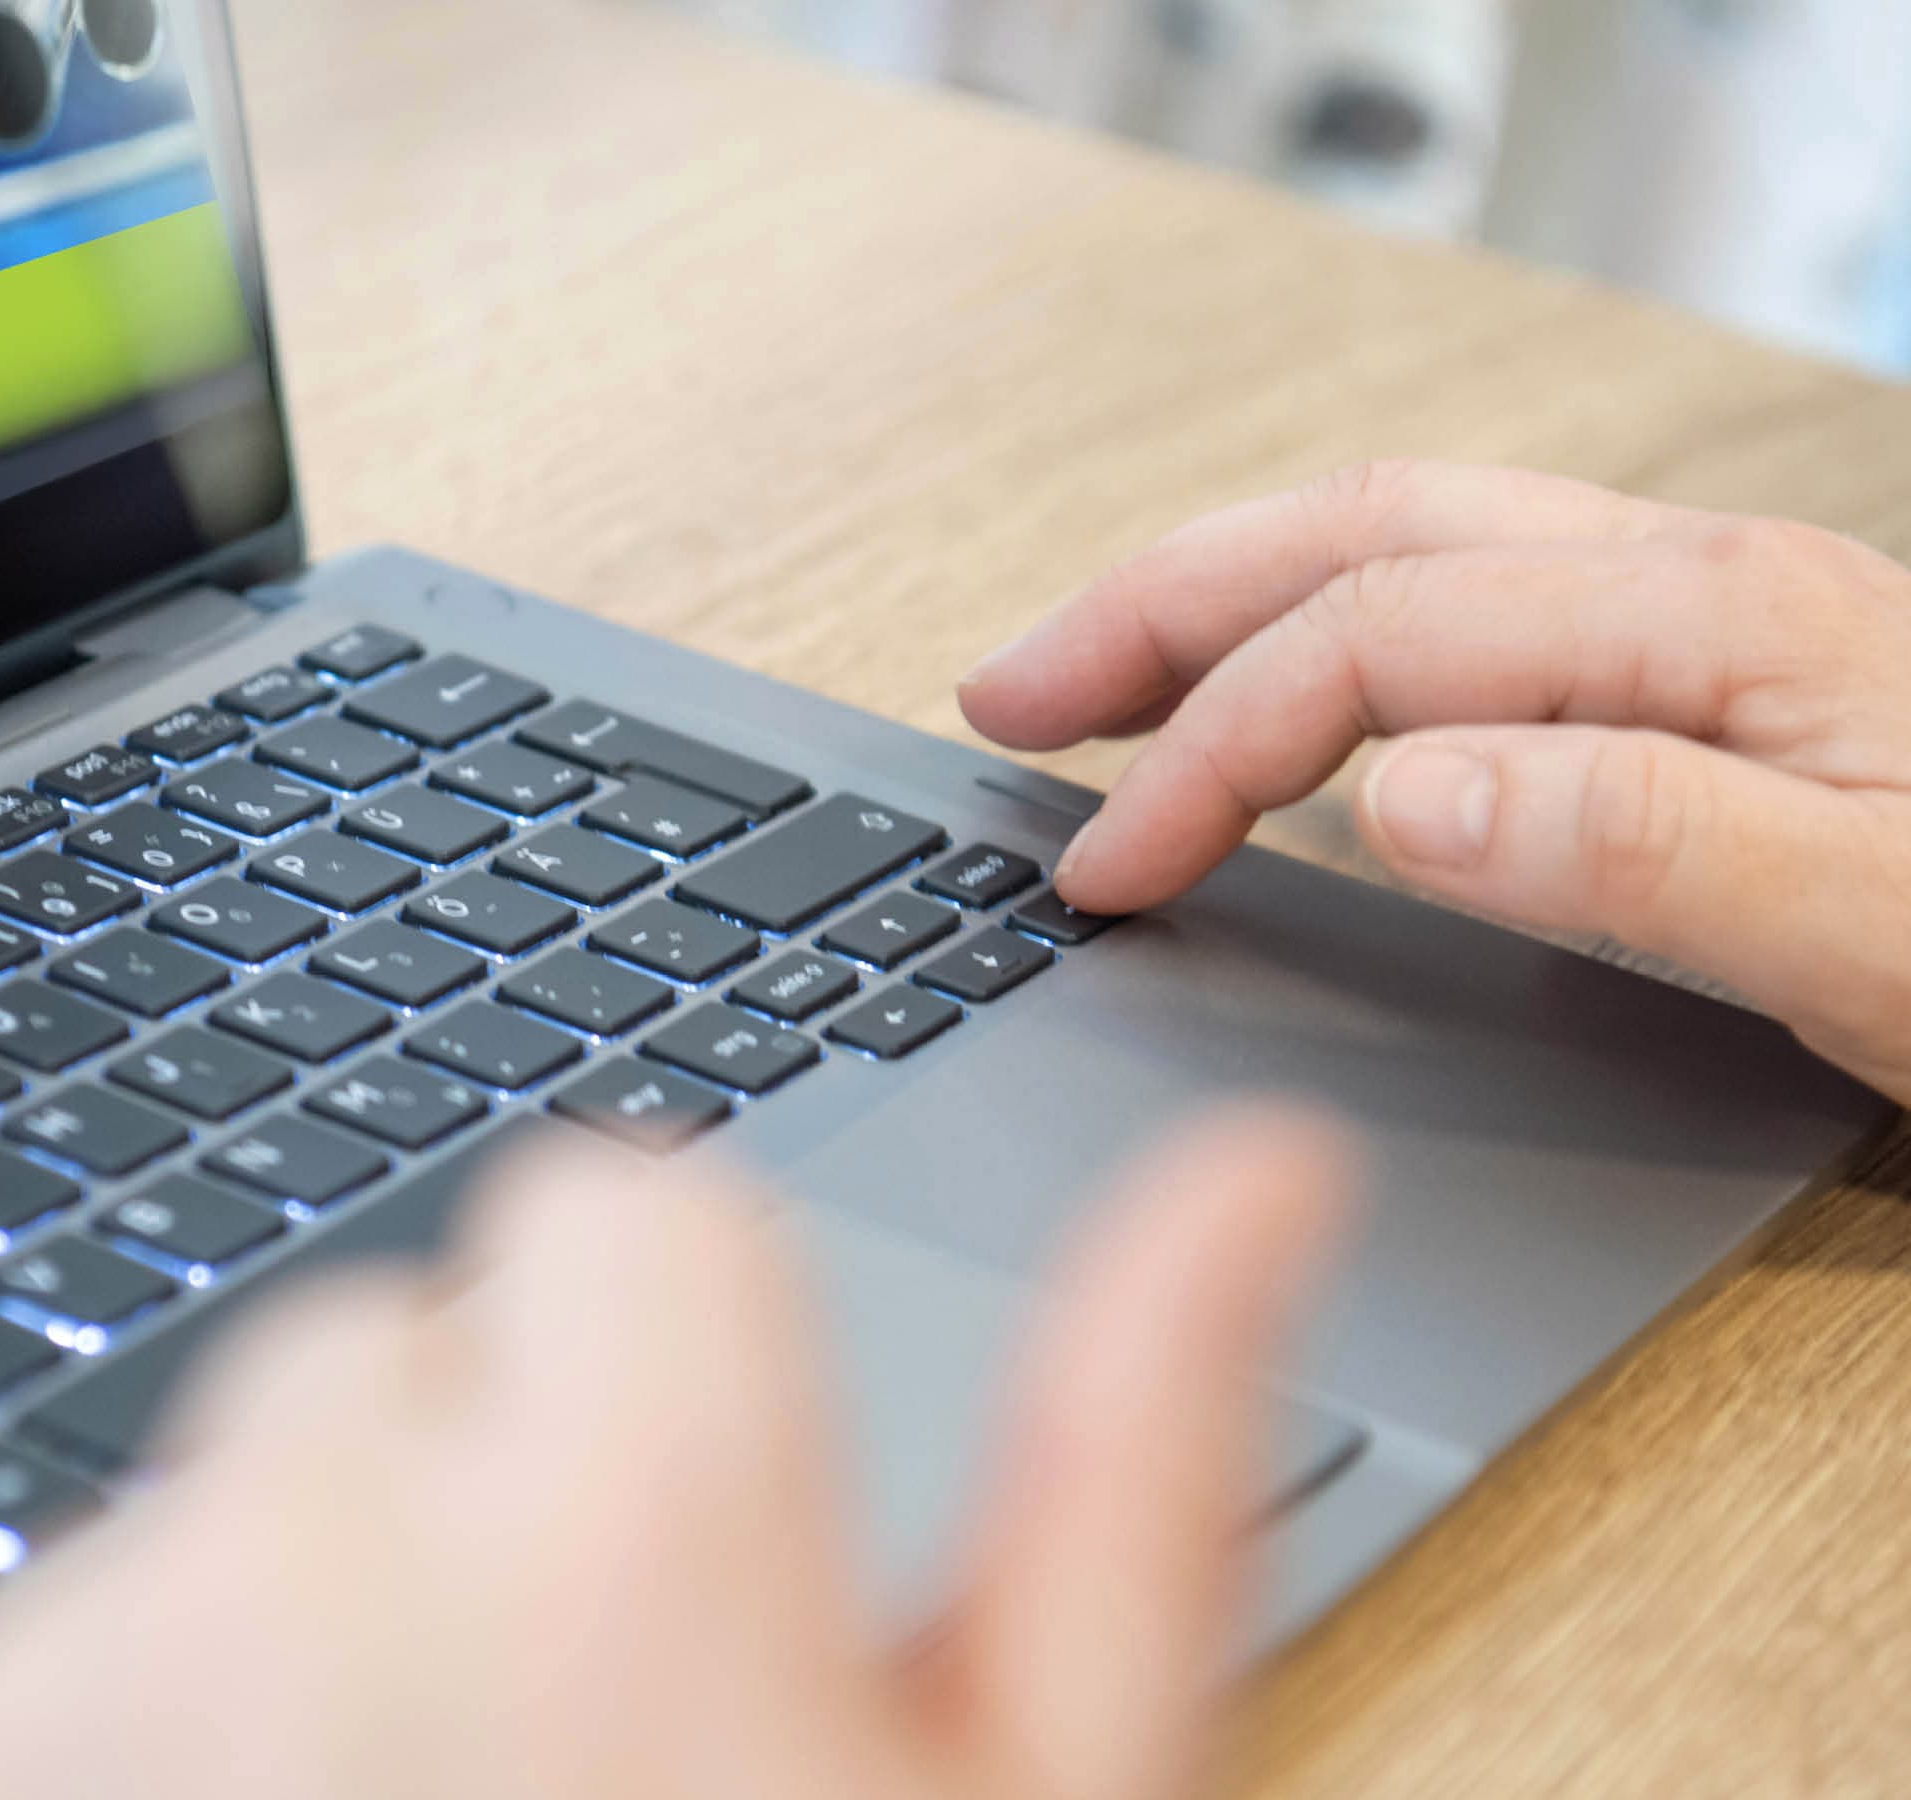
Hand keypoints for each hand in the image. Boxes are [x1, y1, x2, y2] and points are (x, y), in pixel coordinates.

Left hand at [0, 1112, 1349, 1799]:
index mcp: (625, 1538)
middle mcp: (314, 1557)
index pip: (617, 1214)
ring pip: (211, 1520)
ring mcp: (84, 1669)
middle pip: (383, 1367)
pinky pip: (30, 1646)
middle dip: (458, 1510)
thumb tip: (1255, 1176)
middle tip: (552, 1773)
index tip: (694, 1545)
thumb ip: (1137, 1469)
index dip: (672, 1373)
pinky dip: (104, 1744)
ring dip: (278, 1643)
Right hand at [958, 460, 1910, 1101]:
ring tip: (1090, 678)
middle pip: (1360, 537)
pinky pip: (1463, 605)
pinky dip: (1320, 636)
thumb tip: (1393, 788)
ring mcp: (1702, 621)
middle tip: (1008, 698)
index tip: (1105, 870)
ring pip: (1402, 549)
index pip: (1381, 644)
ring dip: (1224, 600)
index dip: (1210, 747)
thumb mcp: (1877, 941)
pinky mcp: (1706, 681)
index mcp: (1719, 624)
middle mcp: (1697, 585)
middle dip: (1158, 609)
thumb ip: (1638, 848)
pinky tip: (1290, 712)